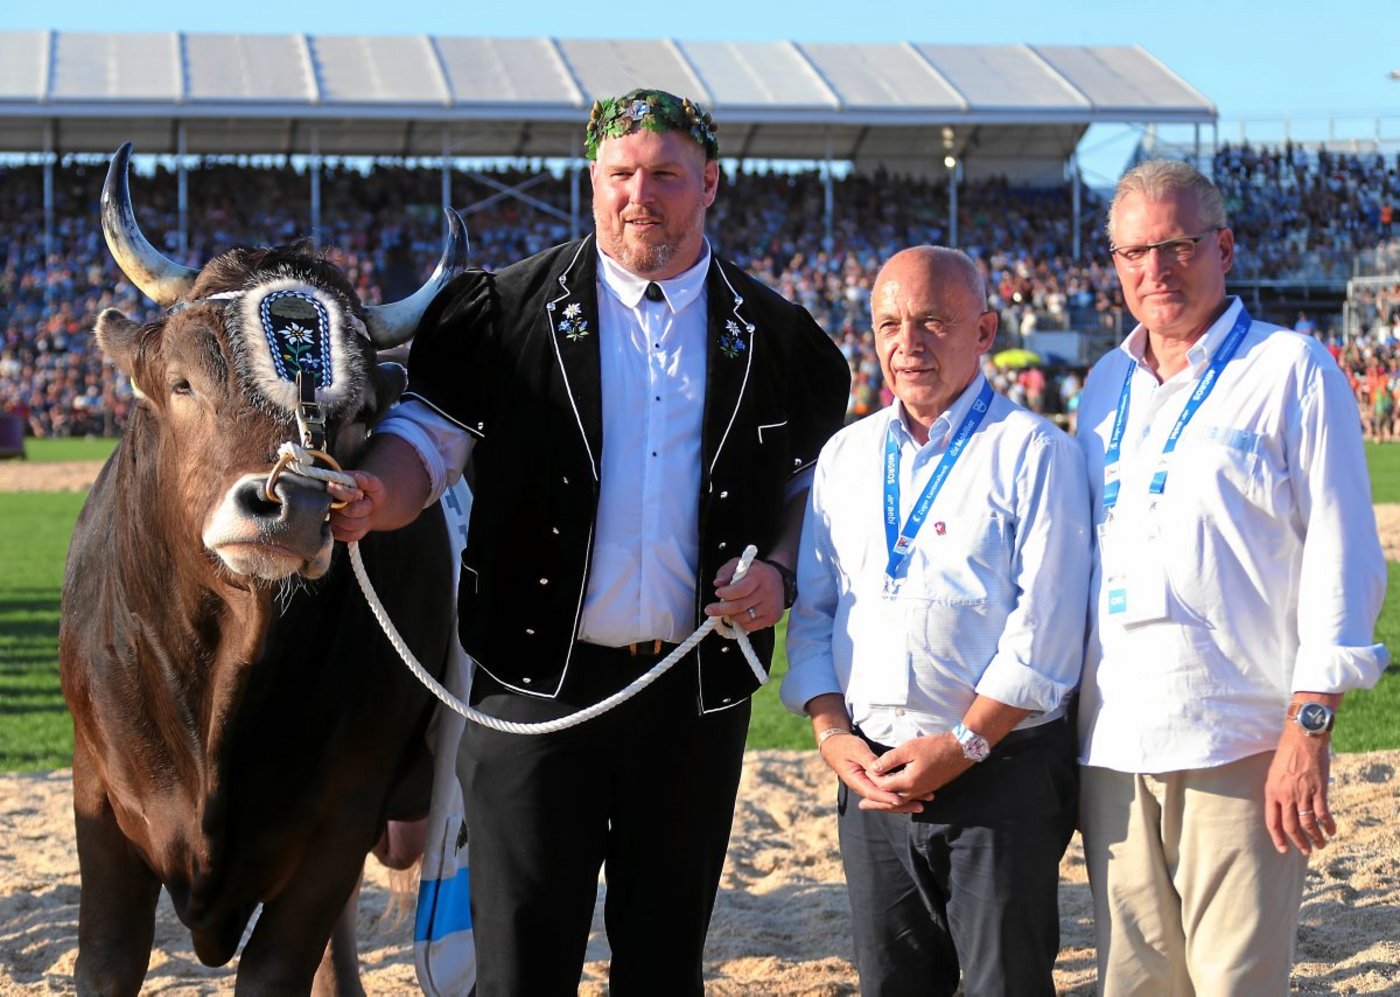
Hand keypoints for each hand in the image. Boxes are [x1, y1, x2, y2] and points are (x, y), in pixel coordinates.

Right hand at [327, 470, 385, 542]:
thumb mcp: (372, 482)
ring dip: (363, 520)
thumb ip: (366, 480)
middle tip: (366, 501)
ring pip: (349, 525)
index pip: (337, 493)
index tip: (360, 493)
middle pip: (347, 511)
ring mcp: (329, 519)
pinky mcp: (334, 533)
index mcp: (331, 486)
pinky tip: (361, 522)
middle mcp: (325, 504)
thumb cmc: (369, 491)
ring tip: (364, 512)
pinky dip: (360, 530)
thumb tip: (358, 478)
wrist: (373, 507)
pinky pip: (349, 535)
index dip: (350, 495)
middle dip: (363, 508)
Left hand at [703, 557, 784, 632]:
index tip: (718, 593)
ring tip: (727, 610)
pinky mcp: (772, 618)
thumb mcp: (740, 564)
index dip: (726, 594)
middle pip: (739, 606)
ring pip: (743, 618)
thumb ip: (726, 570)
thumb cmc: (754, 573)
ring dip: (730, 615)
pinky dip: (740, 622)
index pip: (740, 589)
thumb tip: (717, 583)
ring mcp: (771, 607)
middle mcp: (767, 592)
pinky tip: (738, 615)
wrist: (779, 581)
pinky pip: (750, 626)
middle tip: (709, 610)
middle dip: (721, 609)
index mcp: (758, 576)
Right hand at [816, 732, 912, 810]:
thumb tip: (878, 769)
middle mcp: (863, 787)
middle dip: (902, 805)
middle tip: (920, 806)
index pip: (874, 793)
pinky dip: (898, 796)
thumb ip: (868, 760)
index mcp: (857, 781)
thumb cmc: (845, 746)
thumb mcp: (857, 750)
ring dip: (903, 803)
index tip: (901, 800)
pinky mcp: (873, 784)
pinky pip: (886, 794)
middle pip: (883, 801)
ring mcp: (868, 787)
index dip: (888, 797)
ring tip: (921, 805)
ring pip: (886, 800)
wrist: (835, 746)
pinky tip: (912, 798)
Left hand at [862, 734, 969, 811]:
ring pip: (901, 801)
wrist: (961, 751)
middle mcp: (915, 791)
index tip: (863, 773)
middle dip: (876, 802)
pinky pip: (911, 798)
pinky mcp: (929, 788)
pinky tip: (896, 796)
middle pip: (891, 800)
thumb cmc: (934, 747)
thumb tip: (873, 768)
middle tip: (862, 805)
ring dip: (888, 803)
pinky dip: (900, 799)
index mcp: (908, 782)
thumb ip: (889, 760)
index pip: (884, 785)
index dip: (872, 779)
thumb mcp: (908, 748)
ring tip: (875, 804)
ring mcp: (923, 791)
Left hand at [1265, 729, 1334, 853]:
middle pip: (1291, 826)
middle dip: (1299, 842)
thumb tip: (1284, 807)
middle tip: (1305, 851)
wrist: (1303, 738)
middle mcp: (1286, 795)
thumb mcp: (1274, 772)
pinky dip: (1328, 825)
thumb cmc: (1287, 752)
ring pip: (1308, 824)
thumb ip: (1278, 790)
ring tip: (1320, 845)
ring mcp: (1303, 794)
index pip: (1272, 822)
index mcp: (1272, 791)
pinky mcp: (1319, 790)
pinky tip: (1332, 831)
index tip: (1283, 849)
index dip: (1278, 838)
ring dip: (1315, 837)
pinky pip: (1323, 814)